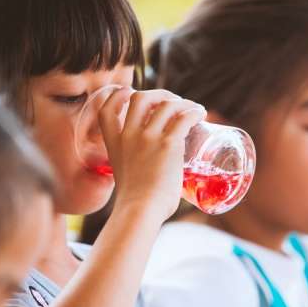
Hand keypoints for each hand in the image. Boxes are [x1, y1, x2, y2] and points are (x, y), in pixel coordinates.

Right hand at [98, 87, 205, 221]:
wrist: (140, 212)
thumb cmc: (136, 205)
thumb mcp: (125, 177)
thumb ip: (133, 168)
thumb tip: (151, 175)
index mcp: (114, 143)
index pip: (107, 109)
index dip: (118, 96)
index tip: (131, 94)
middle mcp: (129, 135)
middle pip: (141, 97)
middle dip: (159, 95)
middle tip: (173, 103)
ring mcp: (148, 138)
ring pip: (167, 104)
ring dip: (182, 102)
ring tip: (193, 109)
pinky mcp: (168, 144)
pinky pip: (185, 117)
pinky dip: (195, 111)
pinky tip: (201, 114)